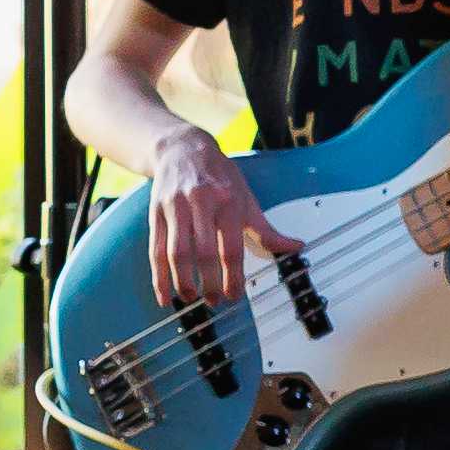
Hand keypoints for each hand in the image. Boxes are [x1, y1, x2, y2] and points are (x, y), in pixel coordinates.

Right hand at [146, 128, 284, 310]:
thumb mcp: (246, 198)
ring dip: (182, 281)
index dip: (233, 275)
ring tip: (191, 297)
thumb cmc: (219, 177)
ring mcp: (174, 208)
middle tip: (215, 301)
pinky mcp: (154, 214)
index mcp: (228, 201)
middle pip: (202, 252)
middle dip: (209, 282)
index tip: (234, 295)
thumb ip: (266, 228)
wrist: (182, 149)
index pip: (231, 246)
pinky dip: (158, 275)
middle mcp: (200, 203)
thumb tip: (295, 247)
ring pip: (175, 252)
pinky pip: (154, 250)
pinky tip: (164, 293)